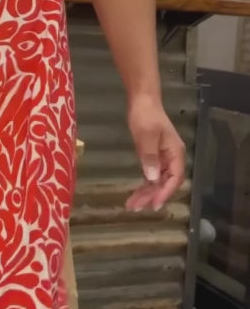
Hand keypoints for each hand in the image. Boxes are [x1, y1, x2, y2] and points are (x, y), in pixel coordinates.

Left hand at [126, 96, 185, 211]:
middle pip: (165, 183)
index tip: (154, 205)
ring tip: (132, 205)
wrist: (142, 101)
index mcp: (175, 153)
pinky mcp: (153, 156)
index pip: (174, 179)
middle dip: (152, 196)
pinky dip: (144, 185)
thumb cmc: (146, 116)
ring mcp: (163, 158)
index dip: (165, 193)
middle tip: (136, 207)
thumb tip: (152, 179)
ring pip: (157, 181)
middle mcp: (172, 158)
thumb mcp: (147, 136)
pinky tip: (136, 194)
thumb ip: (149, 157)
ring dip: (146, 193)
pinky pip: (151, 175)